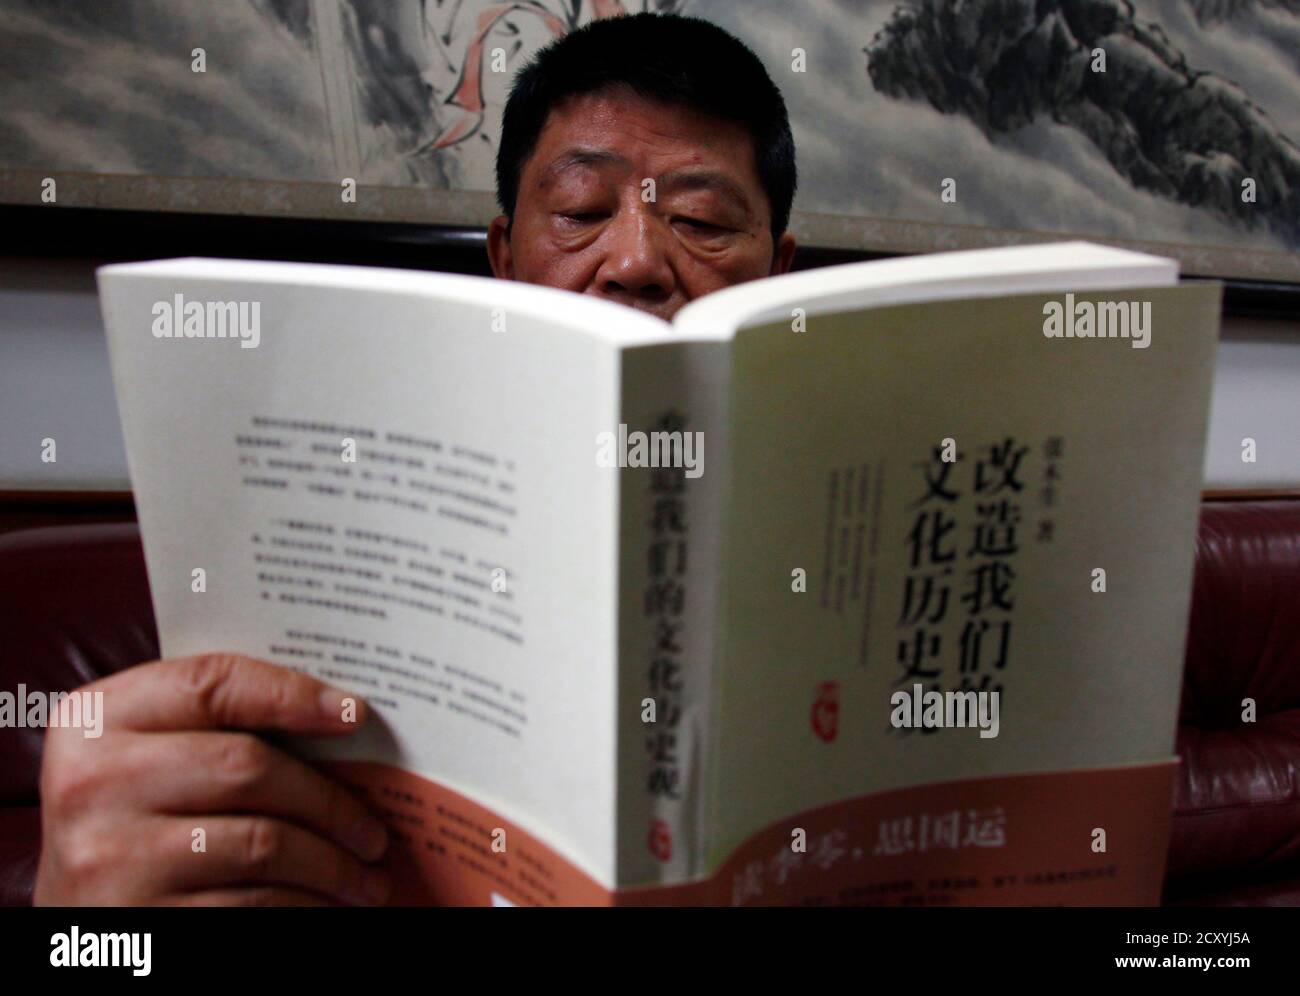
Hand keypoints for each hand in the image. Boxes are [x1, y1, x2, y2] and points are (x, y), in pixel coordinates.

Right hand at [33, 653, 390, 905]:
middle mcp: (94, 785)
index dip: (292, 693)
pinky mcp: (141, 920)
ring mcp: (112, 858)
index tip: (355, 713)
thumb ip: (214, 726)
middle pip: (250, 768)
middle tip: (374, 831)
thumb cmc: (127, 822)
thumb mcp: (144, 757)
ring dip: (333, 866)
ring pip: (262, 845)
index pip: (212, 684)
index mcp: (94, 721)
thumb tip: (340, 717)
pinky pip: (253, 905)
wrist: (73, 919)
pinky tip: (330, 905)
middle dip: (331, 802)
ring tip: (367, 875)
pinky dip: (306, 906)